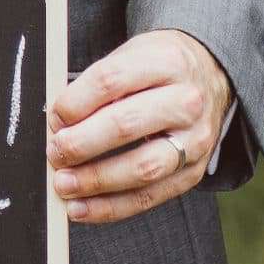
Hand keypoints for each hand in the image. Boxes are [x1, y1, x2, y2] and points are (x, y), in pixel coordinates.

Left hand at [46, 29, 230, 223]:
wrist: (209, 77)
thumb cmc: (157, 70)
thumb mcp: (130, 56)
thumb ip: (94, 86)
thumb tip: (57, 124)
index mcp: (166, 62)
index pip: (110, 81)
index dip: (75, 103)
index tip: (54, 118)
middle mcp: (186, 101)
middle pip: (126, 125)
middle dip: (81, 144)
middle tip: (54, 153)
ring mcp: (195, 139)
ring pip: (143, 168)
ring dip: (95, 181)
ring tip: (64, 184)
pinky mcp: (194, 171)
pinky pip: (150, 197)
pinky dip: (111, 207)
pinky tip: (82, 207)